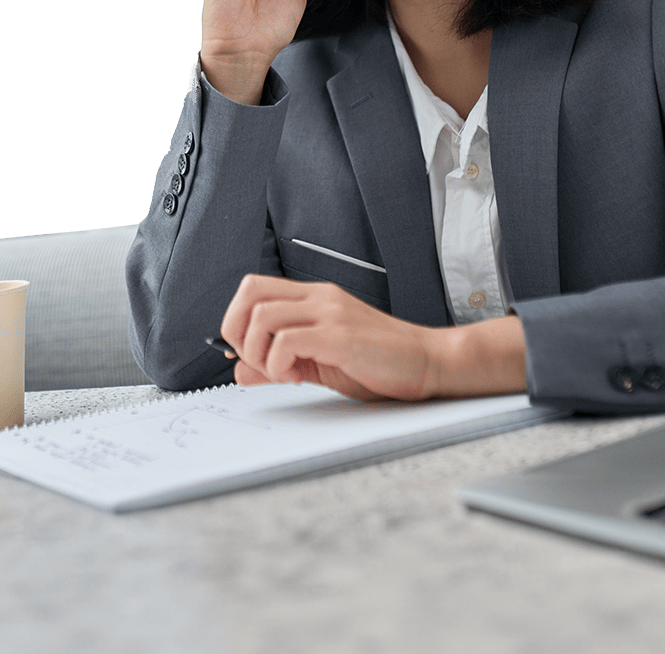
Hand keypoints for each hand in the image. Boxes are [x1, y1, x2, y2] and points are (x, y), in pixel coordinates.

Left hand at [218, 274, 528, 400]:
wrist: (428, 363)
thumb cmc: (380, 363)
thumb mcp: (319, 363)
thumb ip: (278, 364)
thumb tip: (239, 371)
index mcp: (314, 298)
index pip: (254, 288)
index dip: (236, 319)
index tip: (246, 352)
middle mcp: (319, 298)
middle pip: (250, 292)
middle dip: (236, 329)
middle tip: (254, 359)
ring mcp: (330, 313)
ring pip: (263, 316)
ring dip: (257, 351)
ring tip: (279, 372)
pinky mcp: (340, 335)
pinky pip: (287, 341)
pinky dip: (278, 364)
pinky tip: (296, 377)